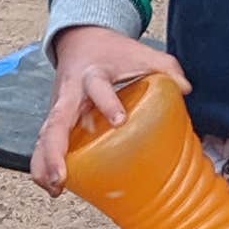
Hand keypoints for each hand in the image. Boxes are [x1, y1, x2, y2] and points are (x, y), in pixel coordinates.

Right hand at [30, 26, 181, 190]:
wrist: (81, 40)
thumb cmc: (111, 52)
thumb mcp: (140, 53)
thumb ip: (164, 67)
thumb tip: (185, 89)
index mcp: (92, 75)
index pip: (98, 88)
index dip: (108, 103)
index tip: (119, 120)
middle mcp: (69, 94)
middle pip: (55, 123)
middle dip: (54, 151)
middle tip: (62, 175)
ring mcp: (58, 108)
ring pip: (43, 137)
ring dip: (44, 163)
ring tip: (55, 188)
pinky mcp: (54, 119)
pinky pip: (44, 143)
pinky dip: (43, 165)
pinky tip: (53, 187)